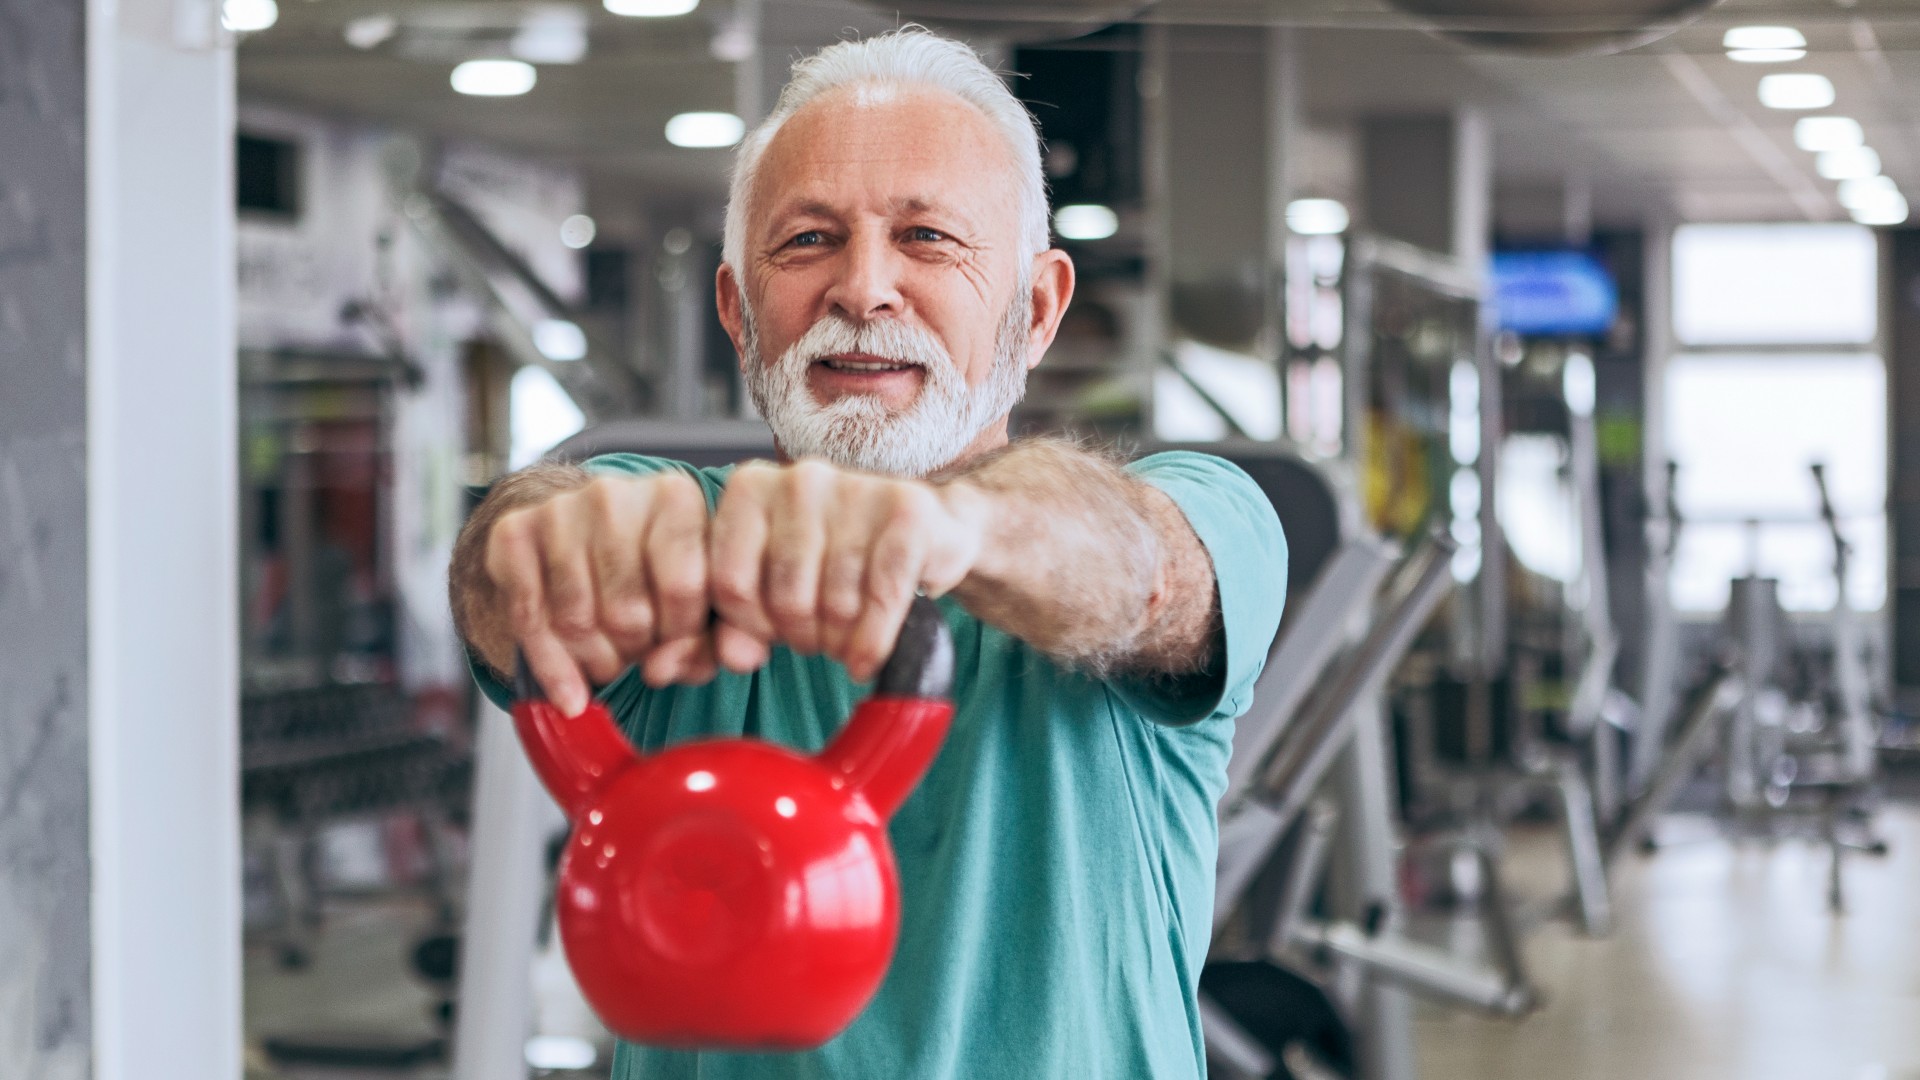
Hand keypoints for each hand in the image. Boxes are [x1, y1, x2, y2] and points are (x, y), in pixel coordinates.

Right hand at [483, 470, 714, 715]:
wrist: (587, 534)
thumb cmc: (657, 573)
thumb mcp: (699, 602)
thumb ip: (703, 643)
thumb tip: (660, 670)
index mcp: (675, 497)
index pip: (683, 588)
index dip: (680, 634)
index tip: (675, 641)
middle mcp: (614, 494)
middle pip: (626, 612)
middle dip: (635, 651)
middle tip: (637, 649)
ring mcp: (559, 510)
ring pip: (575, 621)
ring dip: (595, 661)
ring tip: (609, 655)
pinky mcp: (512, 531)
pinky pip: (528, 620)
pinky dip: (550, 666)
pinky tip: (568, 683)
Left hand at [707, 459, 984, 681]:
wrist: (926, 532)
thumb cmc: (835, 561)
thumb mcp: (774, 586)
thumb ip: (739, 623)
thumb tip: (736, 658)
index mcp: (752, 488)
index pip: (730, 582)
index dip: (752, 626)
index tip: (772, 632)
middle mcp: (801, 479)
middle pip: (786, 598)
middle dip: (802, 637)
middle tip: (817, 639)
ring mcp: (856, 490)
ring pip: (835, 604)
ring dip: (840, 641)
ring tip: (845, 636)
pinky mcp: (907, 513)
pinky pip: (882, 599)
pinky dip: (873, 642)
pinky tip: (868, 657)